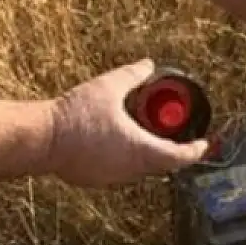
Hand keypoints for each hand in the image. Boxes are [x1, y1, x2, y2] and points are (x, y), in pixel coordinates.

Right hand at [44, 59, 208, 187]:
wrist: (41, 138)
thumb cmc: (74, 115)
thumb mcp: (108, 86)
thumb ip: (132, 75)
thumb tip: (148, 64)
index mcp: (139, 150)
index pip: (178, 157)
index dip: (195, 151)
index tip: (203, 144)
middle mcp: (129, 169)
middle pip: (162, 166)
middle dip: (174, 153)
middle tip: (180, 138)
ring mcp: (112, 178)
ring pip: (141, 171)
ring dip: (149, 157)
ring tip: (151, 138)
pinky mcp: (95, 180)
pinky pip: (121, 172)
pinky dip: (128, 160)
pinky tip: (120, 144)